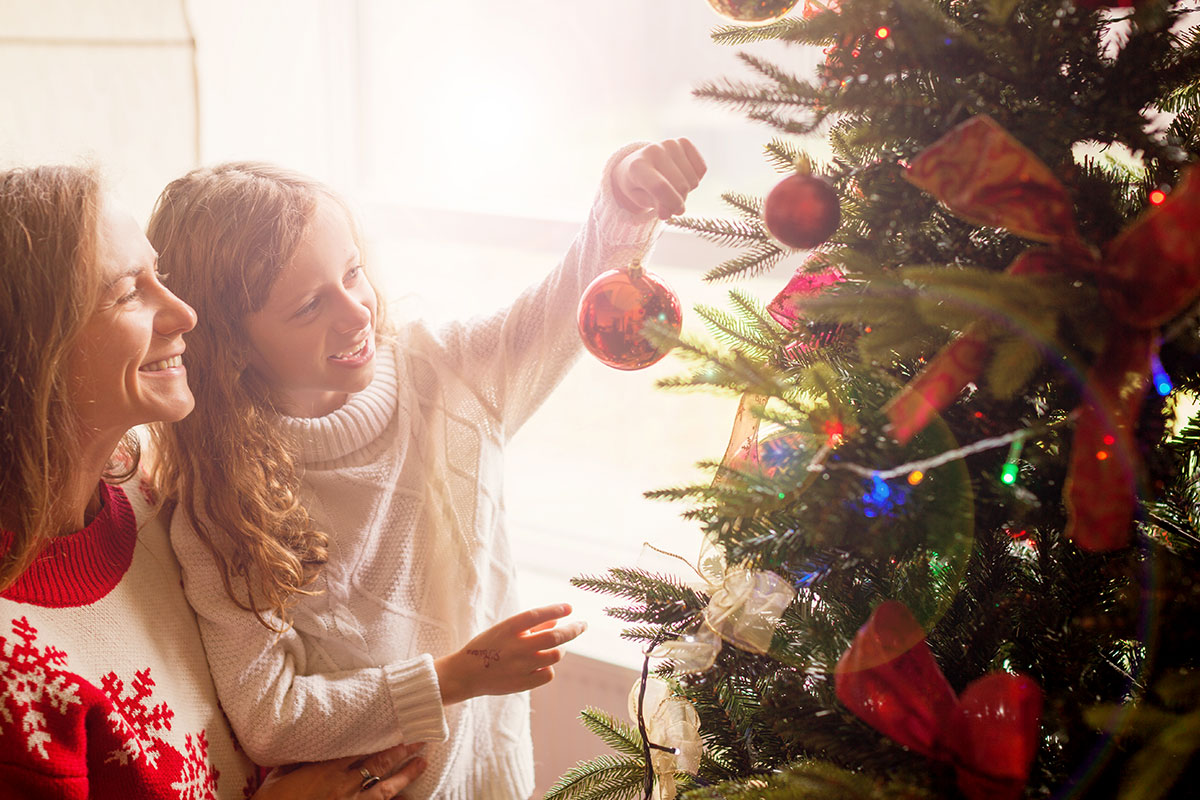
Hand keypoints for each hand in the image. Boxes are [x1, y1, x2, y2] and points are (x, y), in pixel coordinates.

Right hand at [252, 741, 425, 799]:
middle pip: (380, 763)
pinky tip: (407, 798)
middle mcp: (344, 785)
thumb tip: (308, 742)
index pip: (362, 747)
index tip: (397, 724)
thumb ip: (300, 757)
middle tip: (420, 738)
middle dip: (402, 750)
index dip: (381, 736)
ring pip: (386, 787)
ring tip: (423, 763)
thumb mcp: (282, 773)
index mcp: (327, 768)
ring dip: (406, 774)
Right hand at [434, 603, 586, 705]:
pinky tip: (543, 664)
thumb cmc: (487, 647)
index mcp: (508, 629)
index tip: (570, 607)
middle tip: (583, 625)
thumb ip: (531, 626)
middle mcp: (516, 647)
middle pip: (554, 637)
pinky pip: (548, 674)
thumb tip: (557, 621)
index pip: (537, 615)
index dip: (555, 610)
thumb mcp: (505, 630)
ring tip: (560, 646)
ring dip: (561, 648)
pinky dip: (549, 668)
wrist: (465, 675)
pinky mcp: (523, 684)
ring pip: (555, 656)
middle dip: (573, 629)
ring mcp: (520, 667)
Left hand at [612, 138, 706, 219]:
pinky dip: (695, 178)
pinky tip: (681, 175)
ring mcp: (670, 144)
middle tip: (666, 201)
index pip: (660, 187)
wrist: (638, 164)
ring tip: (671, 186)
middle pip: (680, 186)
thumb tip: (676, 210)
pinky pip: (701, 169)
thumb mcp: (641, 201)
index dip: (671, 204)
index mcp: (637, 167)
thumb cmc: (638, 186)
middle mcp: (654, 150)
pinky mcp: (684, 142)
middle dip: (677, 201)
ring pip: (693, 180)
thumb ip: (657, 206)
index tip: (669, 214)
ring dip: (686, 191)